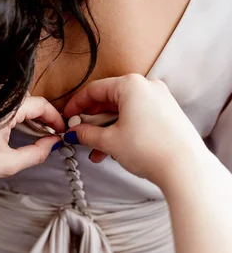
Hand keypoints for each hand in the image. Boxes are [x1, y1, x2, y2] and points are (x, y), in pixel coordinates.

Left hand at [0, 96, 64, 191]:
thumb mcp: (7, 164)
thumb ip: (36, 153)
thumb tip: (53, 144)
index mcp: (4, 105)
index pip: (40, 104)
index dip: (56, 119)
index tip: (64, 132)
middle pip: (28, 101)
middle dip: (44, 119)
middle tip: (54, 137)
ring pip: (15, 104)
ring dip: (29, 119)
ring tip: (40, 137)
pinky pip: (1, 106)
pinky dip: (14, 118)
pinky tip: (20, 133)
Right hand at [64, 74, 207, 186]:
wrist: (185, 167)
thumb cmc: (150, 149)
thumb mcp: (109, 141)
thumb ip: (87, 134)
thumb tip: (75, 132)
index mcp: (131, 85)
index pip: (94, 90)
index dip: (76, 105)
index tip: (67, 118)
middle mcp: (148, 87)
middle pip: (110, 100)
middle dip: (93, 121)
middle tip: (81, 136)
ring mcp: (160, 100)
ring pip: (124, 111)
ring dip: (108, 130)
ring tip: (97, 151)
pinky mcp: (168, 114)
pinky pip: (139, 117)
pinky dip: (124, 130)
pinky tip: (115, 149)